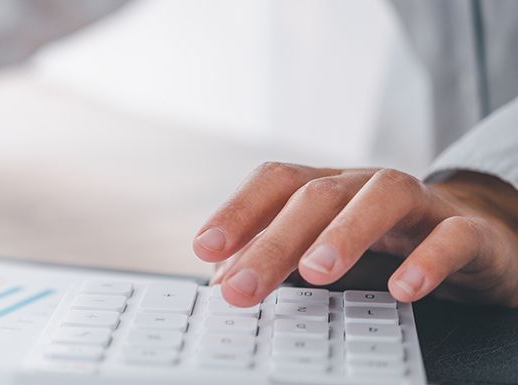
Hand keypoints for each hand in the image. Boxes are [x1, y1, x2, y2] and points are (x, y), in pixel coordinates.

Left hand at [194, 162, 517, 306]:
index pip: (276, 183)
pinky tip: (404, 289)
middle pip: (316, 196)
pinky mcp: (469, 231)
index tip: (205, 248)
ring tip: (316, 272)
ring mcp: (420, 204)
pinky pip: (452, 236)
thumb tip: (221, 277)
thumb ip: (279, 258)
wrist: (483, 239)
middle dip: (274, 240)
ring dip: (344, 234)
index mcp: (329, 188)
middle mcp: (367, 185)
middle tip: (243, 286)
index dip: (238, 210)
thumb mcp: (329, 250)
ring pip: (381, 198)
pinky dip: (428, 260)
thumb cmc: (391, 244)